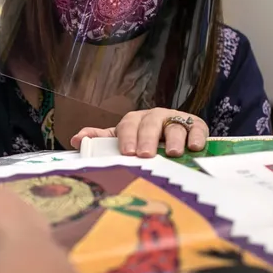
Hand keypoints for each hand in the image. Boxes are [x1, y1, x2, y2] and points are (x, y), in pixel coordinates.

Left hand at [70, 108, 208, 157]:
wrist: (175, 141)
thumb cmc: (143, 143)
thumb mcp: (122, 141)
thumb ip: (100, 141)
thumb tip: (75, 139)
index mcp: (136, 121)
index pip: (128, 124)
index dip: (127, 137)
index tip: (127, 152)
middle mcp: (155, 117)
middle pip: (151, 123)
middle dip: (148, 138)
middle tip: (146, 155)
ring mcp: (176, 120)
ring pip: (175, 125)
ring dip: (174, 139)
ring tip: (172, 153)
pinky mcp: (195, 126)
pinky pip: (197, 128)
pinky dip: (196, 136)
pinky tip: (195, 147)